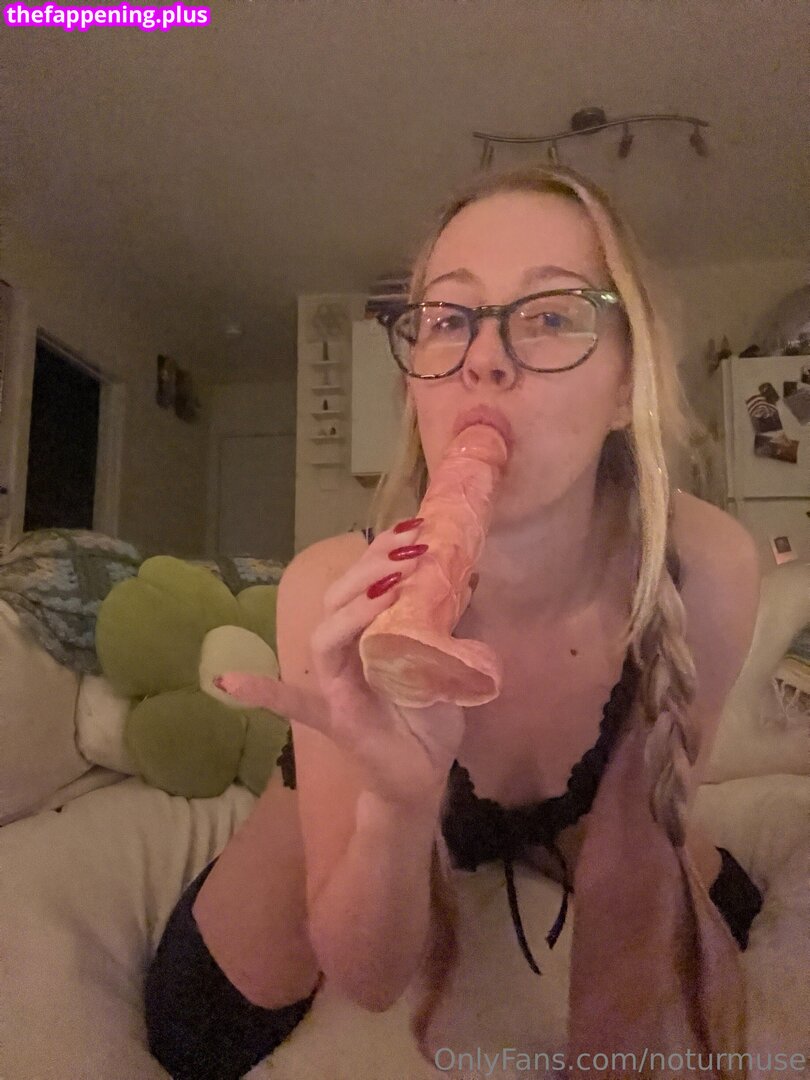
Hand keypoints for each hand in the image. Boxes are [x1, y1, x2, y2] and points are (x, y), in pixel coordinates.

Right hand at [215, 523, 469, 808]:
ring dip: (352, 607)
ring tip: (389, 586)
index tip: (415, 527)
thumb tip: (467, 574)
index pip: (363, 581)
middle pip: (339, 599)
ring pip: (325, 636)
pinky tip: (228, 683)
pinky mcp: (334, 717)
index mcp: (368, 632)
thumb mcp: (447, 658)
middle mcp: (345, 651)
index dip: (382, 552)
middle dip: (371, 568)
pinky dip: (262, 693)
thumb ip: (449, 622)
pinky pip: (292, 704)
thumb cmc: (428, 714)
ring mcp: (334, 684)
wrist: (425, 774)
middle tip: (410, 549)